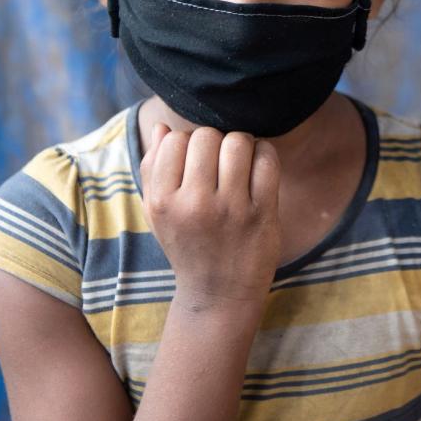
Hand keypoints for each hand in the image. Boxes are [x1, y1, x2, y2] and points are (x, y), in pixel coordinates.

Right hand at [139, 123, 281, 305]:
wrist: (218, 294)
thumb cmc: (186, 245)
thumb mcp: (157, 213)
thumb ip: (153, 168)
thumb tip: (161, 126)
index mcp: (163, 202)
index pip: (175, 139)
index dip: (187, 143)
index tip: (195, 162)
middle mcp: (195, 204)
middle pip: (207, 136)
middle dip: (215, 142)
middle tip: (220, 163)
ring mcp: (231, 209)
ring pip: (238, 142)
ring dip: (241, 145)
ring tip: (239, 162)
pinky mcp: (262, 213)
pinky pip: (267, 159)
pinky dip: (264, 155)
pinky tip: (258, 168)